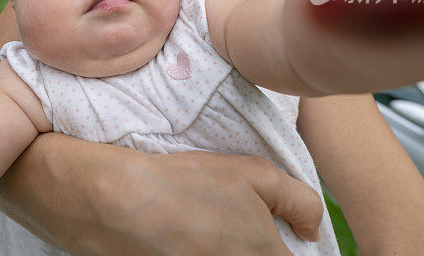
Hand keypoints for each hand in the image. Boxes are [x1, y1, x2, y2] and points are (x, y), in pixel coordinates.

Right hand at [0, 134, 322, 255]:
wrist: (111, 200)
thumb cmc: (182, 184)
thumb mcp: (254, 175)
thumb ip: (299, 201)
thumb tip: (312, 229)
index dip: (285, 245)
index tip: (279, 235)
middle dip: (257, 247)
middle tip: (226, 228)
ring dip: (224, 250)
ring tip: (204, 233)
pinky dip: (198, 252)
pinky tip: (185, 239)